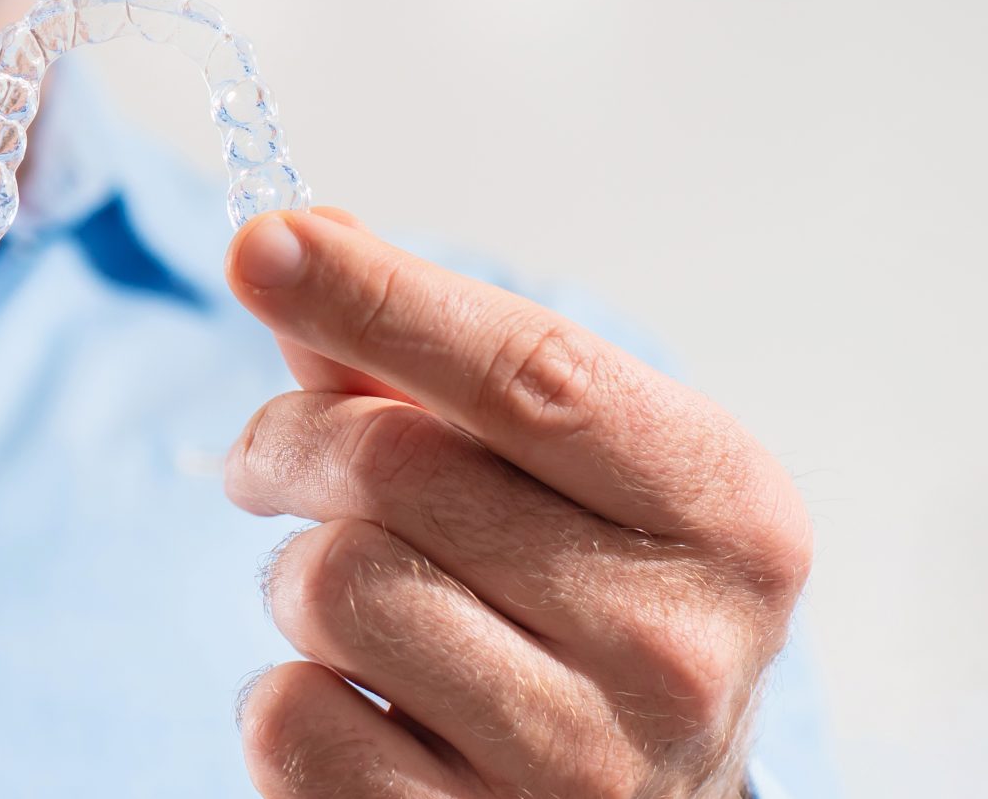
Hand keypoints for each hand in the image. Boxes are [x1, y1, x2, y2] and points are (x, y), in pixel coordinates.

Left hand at [223, 209, 810, 798]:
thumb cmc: (582, 602)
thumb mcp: (557, 471)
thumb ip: (427, 361)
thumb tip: (300, 242)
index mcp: (724, 511)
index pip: (529, 373)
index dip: (379, 296)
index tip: (263, 243)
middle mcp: (676, 646)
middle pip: (391, 466)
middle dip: (292, 441)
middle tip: (273, 461)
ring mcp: (583, 766)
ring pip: (332, 586)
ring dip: (295, 577)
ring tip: (352, 603)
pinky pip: (293, 719)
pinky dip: (289, 698)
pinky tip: (361, 707)